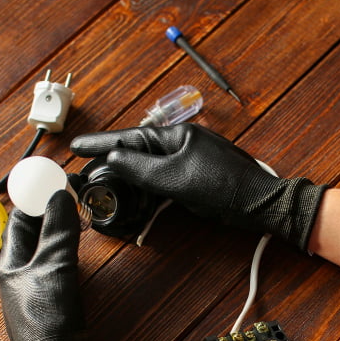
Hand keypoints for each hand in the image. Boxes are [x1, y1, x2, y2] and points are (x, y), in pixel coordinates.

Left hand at [0, 190, 101, 340]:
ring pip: (40, 255)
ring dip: (56, 238)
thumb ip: (58, 230)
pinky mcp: (44, 307)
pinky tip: (75, 263)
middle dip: (48, 217)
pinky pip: (50, 273)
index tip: (53, 185)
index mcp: (9, 264)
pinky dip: (62, 260)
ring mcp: (28, 294)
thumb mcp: (56, 266)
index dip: (35, 200)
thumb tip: (59, 197)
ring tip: (74, 226)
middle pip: (29, 237)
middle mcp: (15, 278)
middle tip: (68, 202)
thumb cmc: (47, 319)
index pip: (18, 220)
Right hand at [70, 123, 327, 250]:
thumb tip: (113, 158)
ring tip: (106, 184)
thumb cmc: (225, 188)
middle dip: (112, 161)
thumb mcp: (176, 179)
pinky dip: (150, 188)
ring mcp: (193, 160)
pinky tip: (140, 198)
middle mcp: (184, 143)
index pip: (130, 137)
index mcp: (178, 135)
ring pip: (152, 167)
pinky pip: (166, 179)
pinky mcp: (200, 178)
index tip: (77, 146)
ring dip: (130, 177)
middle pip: (139, 151)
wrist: (263, 205)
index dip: (101, 143)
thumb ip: (141, 169)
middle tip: (86, 169)